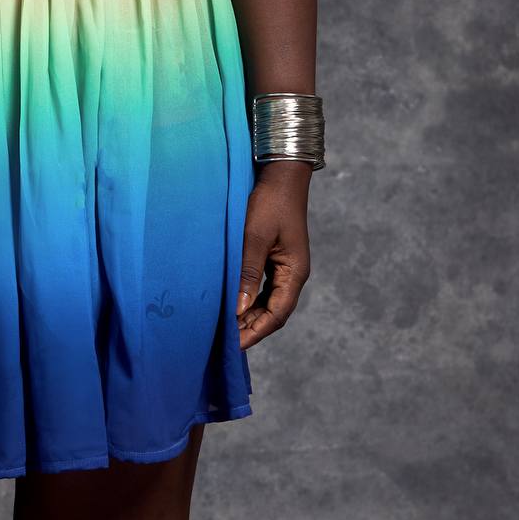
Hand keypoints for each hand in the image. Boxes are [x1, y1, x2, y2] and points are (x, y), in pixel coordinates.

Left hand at [236, 162, 311, 347]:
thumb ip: (247, 271)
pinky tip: (232, 304)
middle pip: (273, 312)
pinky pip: (262, 288)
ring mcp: (284, 267)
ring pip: (267, 302)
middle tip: (224, 342)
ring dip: (248, 315)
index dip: (256, 331)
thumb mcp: (254, 236)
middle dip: (251, 328)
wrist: (281, 175)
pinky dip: (248, 299)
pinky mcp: (274, 258)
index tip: (234, 344)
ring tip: (225, 328)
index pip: (277, 314)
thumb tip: (238, 307)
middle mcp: (292, 274)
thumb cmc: (270, 202)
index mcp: (294, 272)